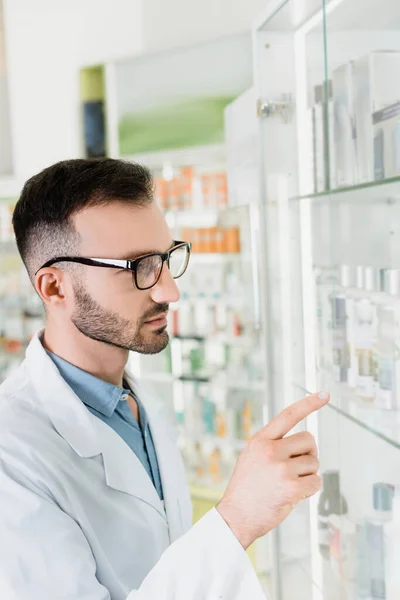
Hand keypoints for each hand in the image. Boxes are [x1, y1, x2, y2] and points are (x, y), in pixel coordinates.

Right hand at [216, 392, 329, 548]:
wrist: (236, 516)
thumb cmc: (246, 488)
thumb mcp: (251, 456)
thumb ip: (271, 445)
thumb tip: (302, 441)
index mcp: (260, 440)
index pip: (288, 415)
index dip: (308, 404)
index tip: (324, 394)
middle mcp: (271, 450)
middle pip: (309, 440)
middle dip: (309, 454)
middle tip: (297, 467)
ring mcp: (282, 469)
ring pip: (314, 463)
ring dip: (308, 474)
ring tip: (289, 484)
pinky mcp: (292, 487)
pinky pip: (316, 482)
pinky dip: (310, 490)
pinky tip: (294, 495)